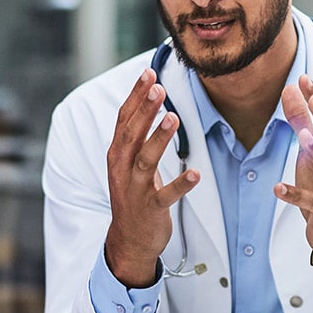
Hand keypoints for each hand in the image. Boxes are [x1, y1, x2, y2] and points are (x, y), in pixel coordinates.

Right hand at [104, 67, 199, 286]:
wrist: (128, 239)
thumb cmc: (133, 195)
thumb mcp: (128, 163)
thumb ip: (136, 136)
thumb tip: (148, 100)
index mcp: (117, 154)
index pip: (124, 119)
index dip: (135, 96)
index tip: (148, 73)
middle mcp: (121, 169)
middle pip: (131, 134)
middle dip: (144, 110)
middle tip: (158, 88)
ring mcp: (134, 189)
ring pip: (145, 160)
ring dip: (158, 139)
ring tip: (173, 117)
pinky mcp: (150, 209)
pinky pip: (165, 195)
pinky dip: (180, 185)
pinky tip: (195, 174)